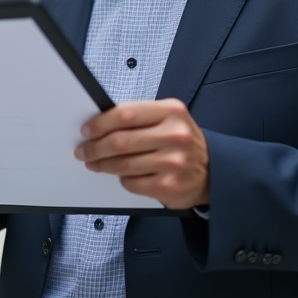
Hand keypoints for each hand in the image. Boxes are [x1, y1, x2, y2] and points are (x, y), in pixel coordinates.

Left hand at [75, 99, 209, 208]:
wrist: (213, 171)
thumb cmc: (182, 142)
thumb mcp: (168, 119)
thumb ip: (138, 118)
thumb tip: (99, 125)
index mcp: (172, 112)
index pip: (125, 114)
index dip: (100, 123)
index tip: (87, 130)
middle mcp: (175, 135)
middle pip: (120, 140)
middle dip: (95, 146)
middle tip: (83, 150)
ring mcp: (173, 162)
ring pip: (122, 164)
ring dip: (102, 164)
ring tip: (94, 162)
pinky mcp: (169, 186)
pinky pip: (131, 183)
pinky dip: (121, 179)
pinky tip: (120, 175)